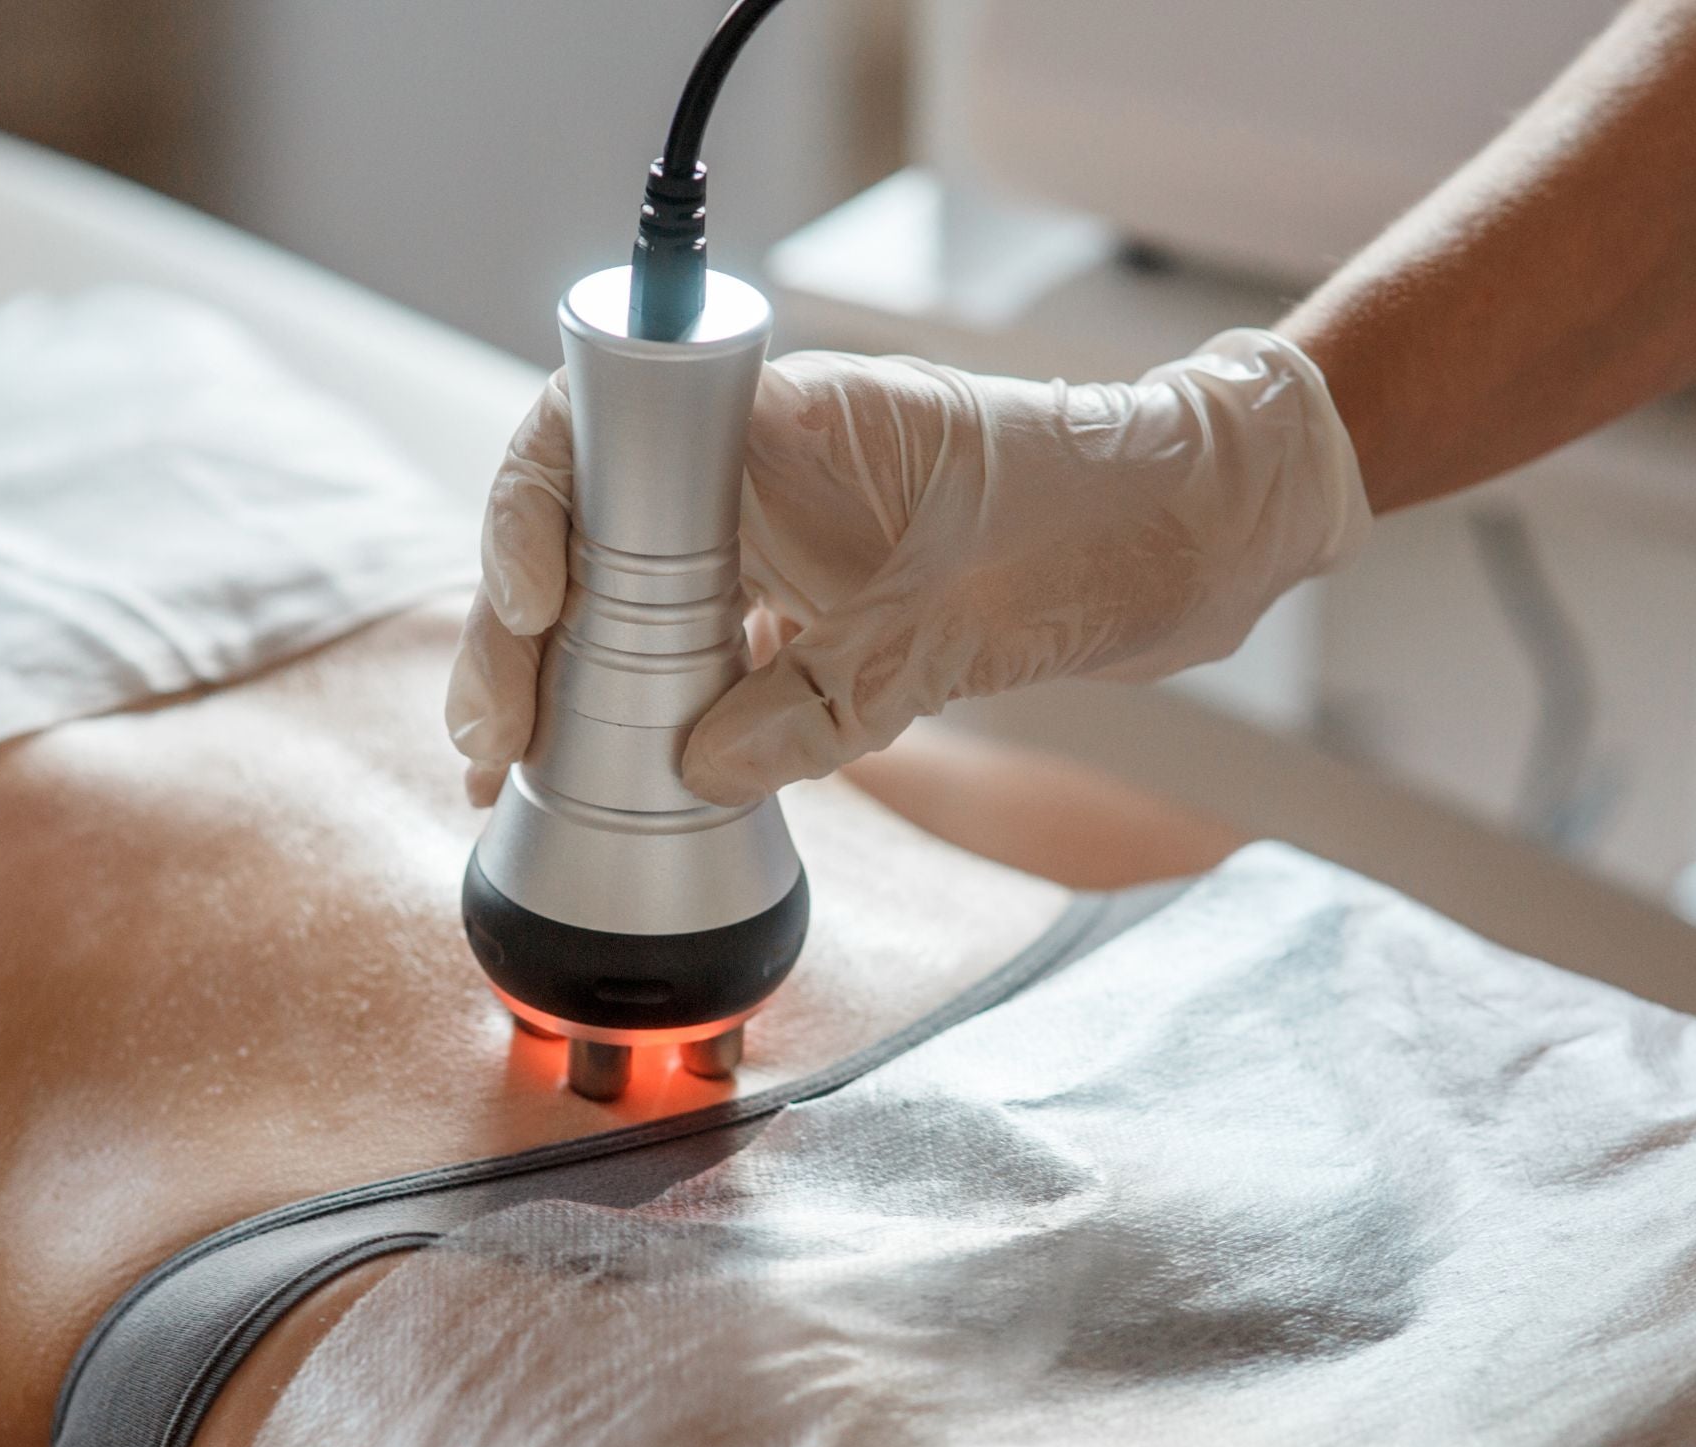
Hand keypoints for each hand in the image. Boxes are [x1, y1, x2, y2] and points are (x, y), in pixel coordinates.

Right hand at [446, 330, 1367, 808]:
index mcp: (790, 421)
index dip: (539, 510)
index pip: (605, 432)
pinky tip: (605, 776)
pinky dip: (650, 707)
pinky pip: (700, 648)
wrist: (1210, 527)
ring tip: (507, 769)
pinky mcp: (812, 598)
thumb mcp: (973, 620)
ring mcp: (784, 534)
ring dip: (570, 677)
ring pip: (634, 597)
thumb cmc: (1112, 519)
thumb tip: (698, 766)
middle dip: (524, 628)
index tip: (533, 608)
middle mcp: (765, 468)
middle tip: (486, 734)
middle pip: (594, 532)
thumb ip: (832, 696)